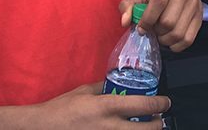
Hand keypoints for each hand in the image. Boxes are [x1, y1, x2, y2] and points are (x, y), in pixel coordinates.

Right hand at [40, 82, 169, 128]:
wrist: (42, 128)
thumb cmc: (61, 110)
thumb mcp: (85, 92)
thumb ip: (105, 87)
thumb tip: (118, 82)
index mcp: (107, 107)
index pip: (144, 105)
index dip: (160, 103)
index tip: (165, 102)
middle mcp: (110, 127)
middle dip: (158, 124)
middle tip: (158, 118)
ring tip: (144, 127)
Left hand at [119, 0, 202, 51]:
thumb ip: (127, 7)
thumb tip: (125, 21)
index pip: (158, 1)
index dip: (147, 19)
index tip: (142, 28)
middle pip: (168, 20)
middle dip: (156, 30)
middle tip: (153, 29)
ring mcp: (195, 2)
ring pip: (178, 32)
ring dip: (165, 39)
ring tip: (160, 33)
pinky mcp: (200, 16)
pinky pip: (188, 39)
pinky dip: (175, 46)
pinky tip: (169, 39)